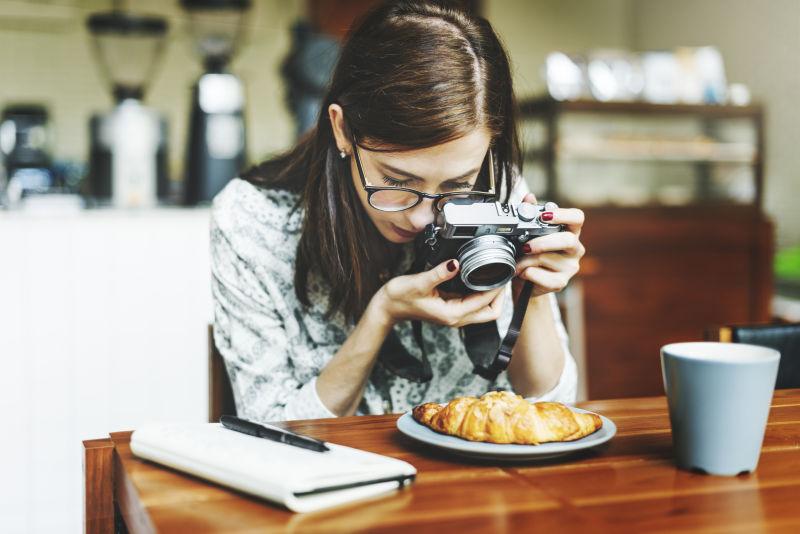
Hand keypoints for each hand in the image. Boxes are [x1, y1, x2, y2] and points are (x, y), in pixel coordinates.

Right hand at [373, 259, 505, 327]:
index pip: (484, 303)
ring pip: (484, 309)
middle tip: (504, 275)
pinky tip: (481, 277)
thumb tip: (456, 263)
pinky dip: (482, 292)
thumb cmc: (399, 297)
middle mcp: (457, 317)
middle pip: (491, 312)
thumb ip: (439, 273)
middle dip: (500, 296)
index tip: (503, 272)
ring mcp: (455, 314)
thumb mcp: (419, 282)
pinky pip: (474, 303)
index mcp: (452, 314)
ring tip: (497, 273)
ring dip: (493, 294)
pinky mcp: (452, 308)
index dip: (497, 288)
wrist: (387, 307)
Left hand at [514, 193, 584, 297]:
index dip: (563, 215)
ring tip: (517, 261)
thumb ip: (529, 214)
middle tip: (525, 245)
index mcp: (569, 231)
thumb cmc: (530, 253)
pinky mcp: (561, 282)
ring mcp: (570, 267)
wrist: (525, 280)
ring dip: (526, 260)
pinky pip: (542, 276)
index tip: (545, 215)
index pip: (577, 218)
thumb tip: (529, 197)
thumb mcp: (527, 232)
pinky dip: (527, 273)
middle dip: (543, 242)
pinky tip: (522, 272)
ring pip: (548, 259)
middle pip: (568, 240)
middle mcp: (575, 248)